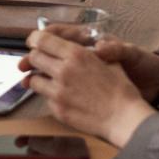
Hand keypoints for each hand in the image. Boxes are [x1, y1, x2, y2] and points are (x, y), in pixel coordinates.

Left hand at [19, 29, 154, 148]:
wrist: (124, 119)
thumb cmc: (120, 90)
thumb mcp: (108, 61)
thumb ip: (87, 51)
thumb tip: (75, 46)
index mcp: (75, 54)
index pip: (42, 39)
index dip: (35, 39)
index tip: (34, 42)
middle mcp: (63, 71)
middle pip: (34, 58)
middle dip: (35, 58)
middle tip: (39, 61)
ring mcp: (58, 92)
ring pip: (33, 80)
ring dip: (38, 78)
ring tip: (47, 80)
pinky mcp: (57, 110)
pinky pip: (45, 99)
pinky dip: (50, 96)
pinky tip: (63, 97)